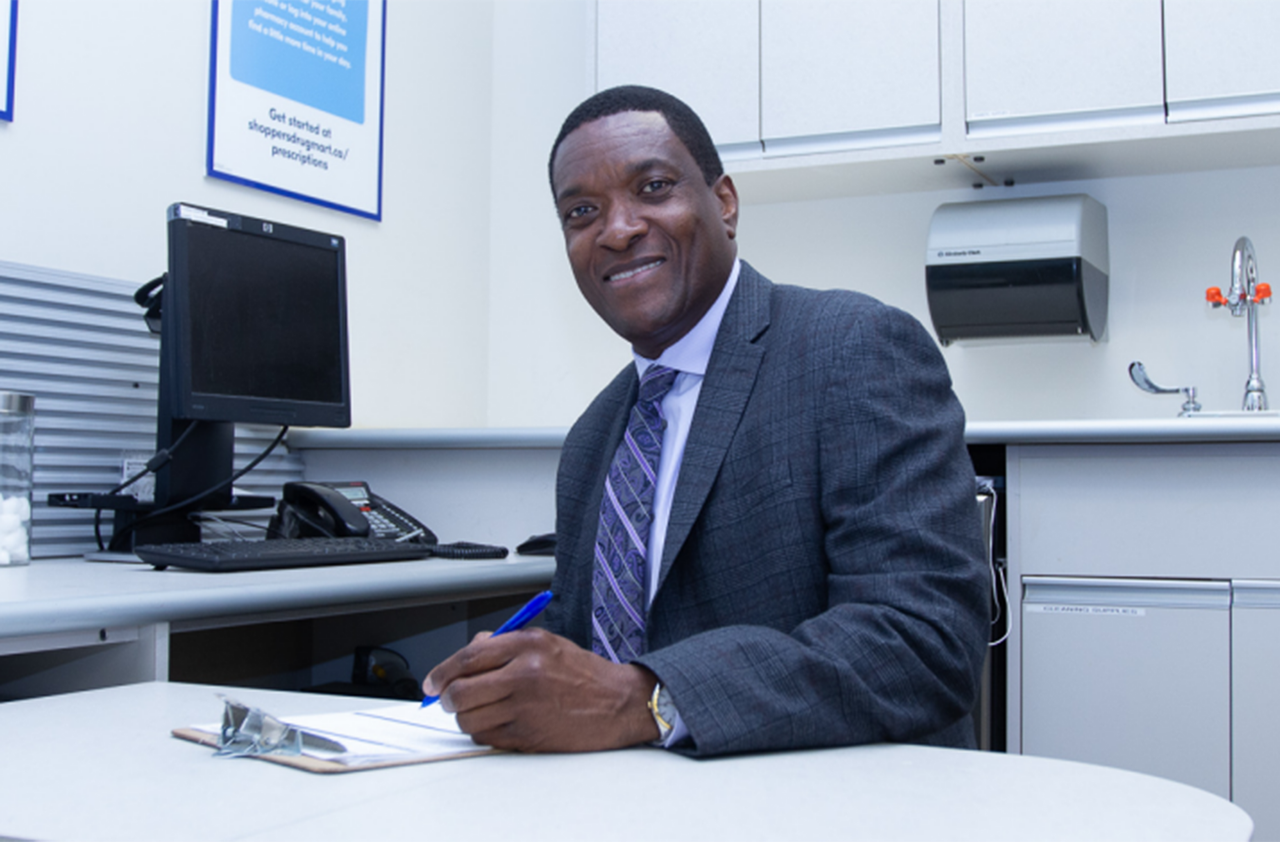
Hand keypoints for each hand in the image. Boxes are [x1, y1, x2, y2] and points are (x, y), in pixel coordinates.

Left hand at [423, 628, 659, 751]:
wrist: (618, 703)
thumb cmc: (583, 674)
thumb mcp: (545, 643)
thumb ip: (504, 644)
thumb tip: (467, 653)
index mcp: (527, 645)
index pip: (468, 658)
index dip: (441, 672)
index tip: (431, 682)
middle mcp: (525, 674)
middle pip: (461, 691)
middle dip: (447, 698)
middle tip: (448, 699)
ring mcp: (526, 708)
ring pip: (469, 719)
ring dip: (465, 717)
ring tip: (479, 711)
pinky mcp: (529, 736)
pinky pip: (487, 738)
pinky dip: (484, 733)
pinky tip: (498, 723)